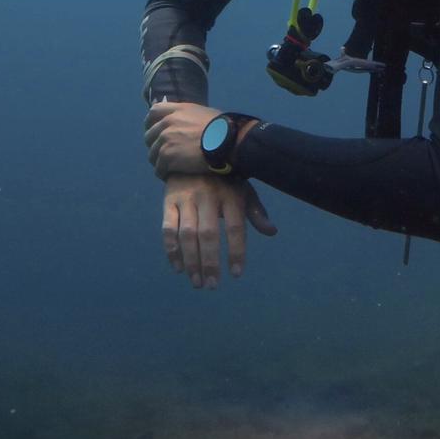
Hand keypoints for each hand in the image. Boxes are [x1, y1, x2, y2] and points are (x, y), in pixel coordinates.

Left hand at [144, 100, 221, 178]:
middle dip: (155, 146)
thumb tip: (189, 126)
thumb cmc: (223, 129)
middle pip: (149, 136)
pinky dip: (164, 174)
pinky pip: (158, 169)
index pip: (154, 111)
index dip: (151, 122)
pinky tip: (172, 176)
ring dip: (159, 162)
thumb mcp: (205, 115)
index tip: (154, 131)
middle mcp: (168, 123)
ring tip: (170, 168)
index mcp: (178, 110)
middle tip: (165, 154)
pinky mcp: (167, 157)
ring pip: (152, 155)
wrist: (226, 142)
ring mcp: (165, 140)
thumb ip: (190, 118)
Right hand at [161, 173, 277, 287]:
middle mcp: (208, 196)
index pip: (236, 227)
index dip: (237, 251)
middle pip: (208, 234)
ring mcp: (187, 198)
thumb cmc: (224, 178)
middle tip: (212, 286)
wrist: (194, 153)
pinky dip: (171, 250)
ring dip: (191, 261)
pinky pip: (167, 228)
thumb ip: (255, 211)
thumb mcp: (243, 189)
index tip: (236, 274)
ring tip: (197, 282)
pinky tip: (178, 268)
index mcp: (231, 194)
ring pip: (187, 234)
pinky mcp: (169, 200)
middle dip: (210, 262)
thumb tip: (272, 232)